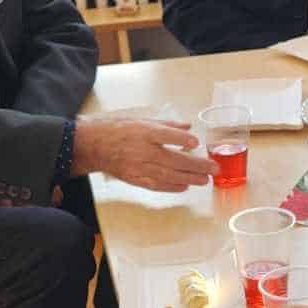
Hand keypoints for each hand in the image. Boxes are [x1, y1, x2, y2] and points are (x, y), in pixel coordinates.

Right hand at [75, 118, 216, 191]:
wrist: (94, 146)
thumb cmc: (118, 130)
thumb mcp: (142, 120)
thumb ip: (167, 125)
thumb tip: (188, 127)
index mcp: (144, 132)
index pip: (166, 135)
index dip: (182, 140)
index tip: (197, 143)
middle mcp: (142, 150)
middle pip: (173, 159)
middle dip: (196, 165)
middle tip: (213, 168)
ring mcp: (138, 167)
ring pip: (168, 175)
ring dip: (189, 179)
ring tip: (205, 180)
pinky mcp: (135, 178)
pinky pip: (156, 185)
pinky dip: (172, 187)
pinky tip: (185, 186)